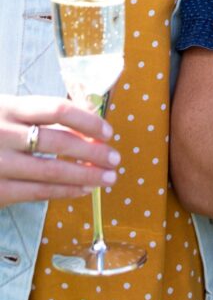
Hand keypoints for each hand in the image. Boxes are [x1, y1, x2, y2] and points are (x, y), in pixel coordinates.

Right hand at [0, 95, 118, 206]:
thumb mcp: (5, 111)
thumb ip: (37, 114)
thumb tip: (87, 124)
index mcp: (8, 108)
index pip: (57, 110)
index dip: (88, 121)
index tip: (108, 132)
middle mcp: (2, 134)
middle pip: (59, 142)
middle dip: (93, 152)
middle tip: (115, 158)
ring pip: (51, 171)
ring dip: (86, 175)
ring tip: (107, 178)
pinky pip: (36, 192)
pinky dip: (65, 191)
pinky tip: (83, 190)